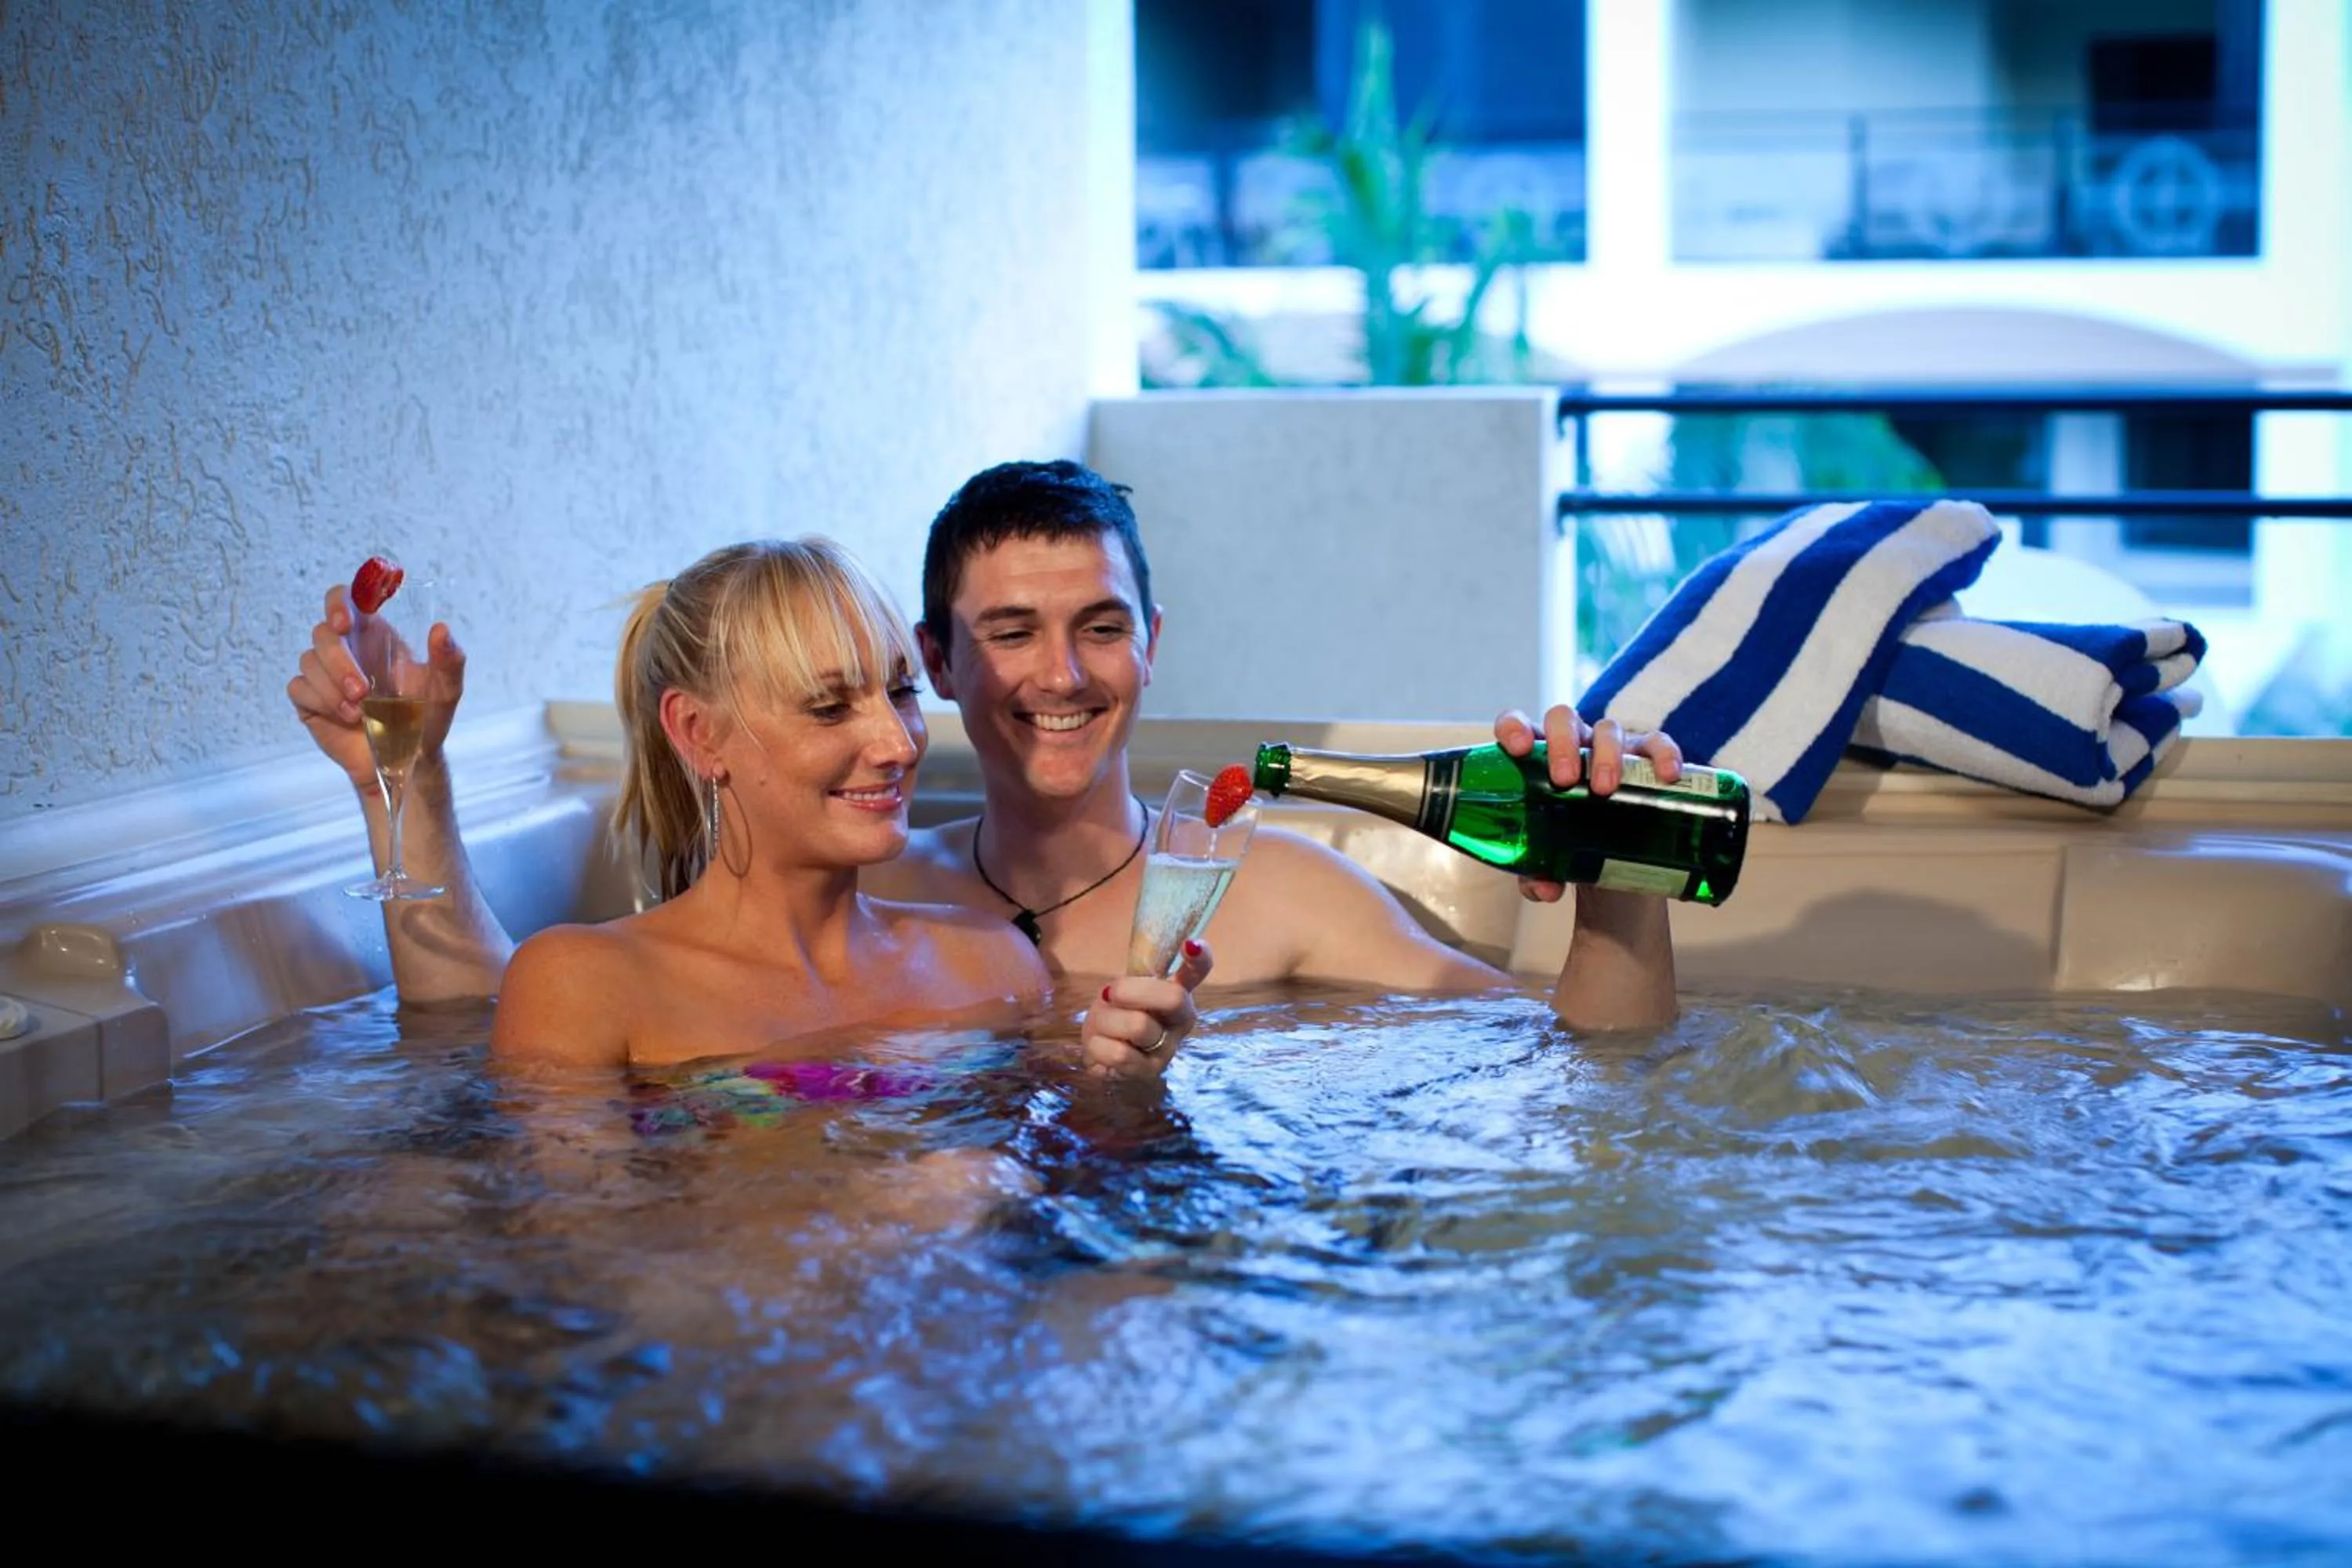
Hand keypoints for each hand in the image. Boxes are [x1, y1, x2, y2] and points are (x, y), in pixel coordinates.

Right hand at [289, 583, 465, 788]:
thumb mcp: (446, 691)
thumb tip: (442, 629)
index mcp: (375, 635)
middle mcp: (346, 648)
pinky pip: (298, 687)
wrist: (407, 761)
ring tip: (360, 712)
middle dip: (339, 661)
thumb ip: (449, 660)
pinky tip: (346, 718)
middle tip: (362, 691)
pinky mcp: (309, 698)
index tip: (345, 622)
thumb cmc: (426, 720)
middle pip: (322, 632)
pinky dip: (322, 701)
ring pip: (308, 660)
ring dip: (332, 686)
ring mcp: (324, 673)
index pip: (346, 599)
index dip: (338, 602)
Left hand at [1078, 938, 1214, 1078]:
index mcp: (1176, 992)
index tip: (1190, 944)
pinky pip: (1119, 1053)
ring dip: (1107, 1021)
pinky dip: (1098, 1046)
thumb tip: (1126, 981)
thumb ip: (1133, 977)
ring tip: (1102, 1026)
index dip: (1199, 958)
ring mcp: (1168, 1048)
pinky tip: (1100, 1047)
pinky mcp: (1149, 1072)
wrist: (1100, 1052)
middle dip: (1134, 991)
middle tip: (1110, 993)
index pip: (1197, 972)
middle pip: (1174, 998)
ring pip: (1138, 1025)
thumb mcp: (1122, 990)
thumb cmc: (1114, 1014)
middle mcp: (1180, 1021)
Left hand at [1492, 705, 1683, 905]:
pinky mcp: (1647, 760)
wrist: (1616, 865)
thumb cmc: (1570, 848)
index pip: (1518, 725)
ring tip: (1604, 789)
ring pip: (1608, 729)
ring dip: (1605, 754)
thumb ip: (1537, 875)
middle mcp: (1573, 745)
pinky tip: (1666, 776)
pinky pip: (1657, 744)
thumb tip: (1545, 887)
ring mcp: (1611, 748)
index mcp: (1537, 759)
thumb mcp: (1549, 864)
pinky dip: (1663, 754)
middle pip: (1564, 719)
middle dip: (1563, 743)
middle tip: (1564, 779)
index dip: (1514, 727)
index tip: (1517, 749)